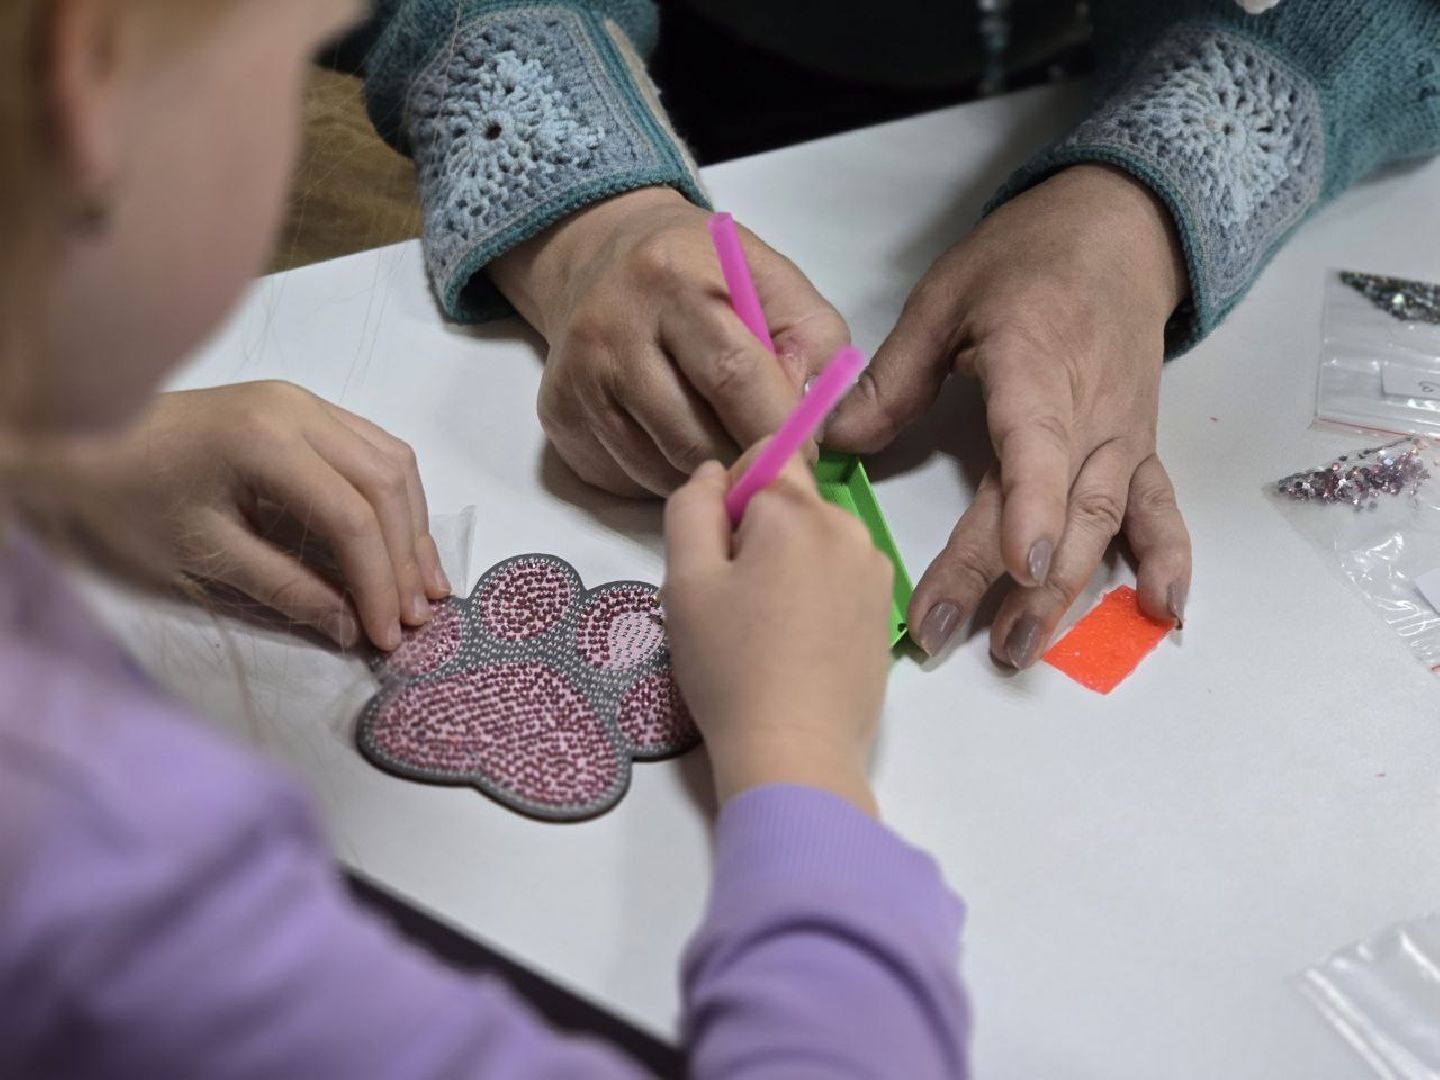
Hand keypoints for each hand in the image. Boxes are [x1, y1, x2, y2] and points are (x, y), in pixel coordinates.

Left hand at [64, 382, 449, 649]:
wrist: (83, 435)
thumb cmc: (131, 498)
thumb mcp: (201, 554)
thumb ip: (284, 589)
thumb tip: (351, 627)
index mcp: (265, 441)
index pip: (351, 516)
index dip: (377, 581)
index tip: (386, 635)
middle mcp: (299, 409)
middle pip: (384, 484)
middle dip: (406, 558)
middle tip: (415, 618)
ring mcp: (307, 401)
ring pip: (392, 462)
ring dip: (414, 526)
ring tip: (426, 586)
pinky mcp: (307, 407)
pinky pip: (376, 448)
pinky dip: (398, 498)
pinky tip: (405, 540)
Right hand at [489, 187, 849, 496]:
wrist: (601, 256)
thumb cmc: (703, 274)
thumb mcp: (772, 280)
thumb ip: (812, 342)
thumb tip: (814, 423)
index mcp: (674, 280)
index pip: (734, 375)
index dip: (778, 429)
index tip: (807, 456)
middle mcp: (612, 329)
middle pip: (694, 436)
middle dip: (743, 462)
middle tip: (769, 462)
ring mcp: (578, 379)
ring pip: (660, 469)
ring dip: (705, 473)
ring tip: (721, 438)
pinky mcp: (558, 419)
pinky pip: (627, 478)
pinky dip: (664, 475)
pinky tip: (673, 438)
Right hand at [661, 459, 892, 813]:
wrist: (795, 753)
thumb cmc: (730, 666)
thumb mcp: (685, 581)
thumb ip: (691, 508)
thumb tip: (715, 473)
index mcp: (800, 511)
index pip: (766, 453)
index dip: (732, 492)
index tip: (717, 549)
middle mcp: (850, 527)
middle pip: (792, 501)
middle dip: (756, 532)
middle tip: (728, 600)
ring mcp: (875, 572)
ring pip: (814, 540)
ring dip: (784, 564)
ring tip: (759, 629)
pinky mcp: (883, 613)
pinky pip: (838, 577)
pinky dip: (813, 595)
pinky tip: (793, 646)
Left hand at [827, 164, 1192, 665]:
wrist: (1117, 232)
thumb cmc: (1025, 261)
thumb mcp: (945, 299)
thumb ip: (893, 377)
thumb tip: (833, 442)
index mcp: (1035, 366)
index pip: (1035, 448)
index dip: (1029, 508)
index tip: (1018, 565)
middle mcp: (1088, 412)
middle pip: (1052, 508)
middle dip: (1004, 581)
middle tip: (947, 636)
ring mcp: (1120, 436)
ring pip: (1099, 523)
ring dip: (1063, 591)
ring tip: (1018, 648)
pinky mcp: (1138, 449)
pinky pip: (1157, 508)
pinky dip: (1166, 557)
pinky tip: (1162, 610)